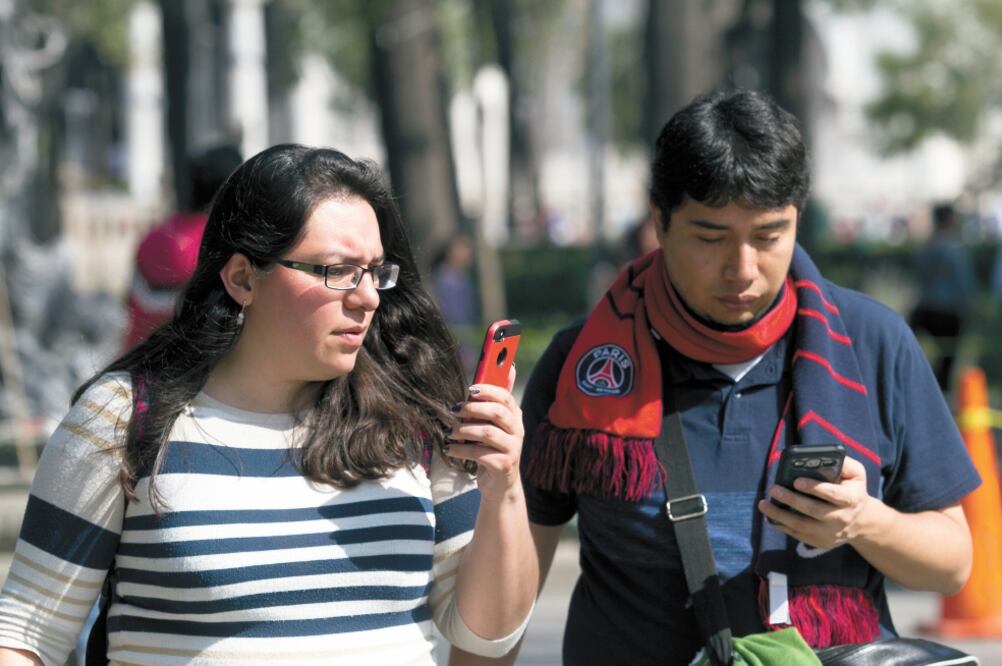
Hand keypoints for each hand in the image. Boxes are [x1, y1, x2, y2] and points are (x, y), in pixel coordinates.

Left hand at [445, 366, 524, 501]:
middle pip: (497, 412)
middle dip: (473, 408)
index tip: (470, 389)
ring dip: (464, 430)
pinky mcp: (504, 465)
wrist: (500, 484)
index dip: (488, 390)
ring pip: (487, 432)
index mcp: (515, 416)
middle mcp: (517, 431)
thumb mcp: (494, 423)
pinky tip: (450, 450)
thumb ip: (496, 399)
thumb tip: (510, 368)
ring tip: (449, 432)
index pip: (505, 397)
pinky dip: (461, 450)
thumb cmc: (492, 448)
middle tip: (454, 410)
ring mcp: (513, 449)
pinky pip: (480, 454)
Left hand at [758, 456, 875, 549]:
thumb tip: (822, 458)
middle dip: (791, 499)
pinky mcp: (820, 541)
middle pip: (813, 510)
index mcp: (851, 499)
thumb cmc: (851, 490)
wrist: (860, 521)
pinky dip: (782, 526)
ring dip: (780, 515)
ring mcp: (831, 533)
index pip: (833, 494)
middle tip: (774, 489)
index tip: (796, 481)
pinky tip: (769, 516)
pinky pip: (798, 534)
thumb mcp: (856, 474)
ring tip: (763, 504)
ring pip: (802, 525)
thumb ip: (843, 463)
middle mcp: (842, 518)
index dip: (815, 488)